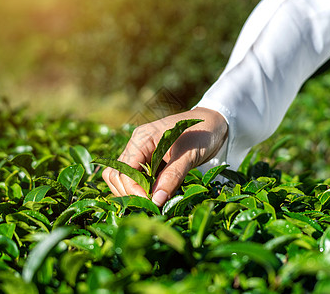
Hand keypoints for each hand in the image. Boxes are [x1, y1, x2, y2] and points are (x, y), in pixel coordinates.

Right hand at [102, 107, 227, 206]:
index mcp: (141, 139)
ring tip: (151, 202)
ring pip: (120, 177)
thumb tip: (156, 200)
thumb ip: (172, 177)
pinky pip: (134, 178)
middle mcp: (135, 145)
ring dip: (131, 192)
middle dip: (128, 192)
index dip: (133, 189)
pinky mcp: (147, 161)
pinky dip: (140, 189)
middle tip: (150, 205)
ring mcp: (139, 153)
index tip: (150, 203)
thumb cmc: (202, 134)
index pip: (124, 169)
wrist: (214, 124)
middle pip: (115, 174)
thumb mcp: (188, 156)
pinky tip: (154, 196)